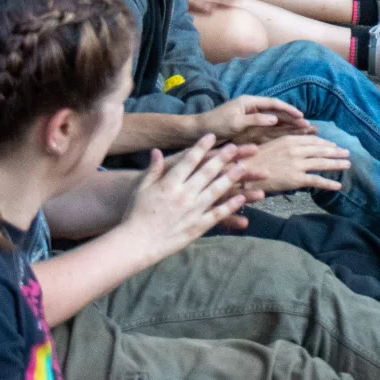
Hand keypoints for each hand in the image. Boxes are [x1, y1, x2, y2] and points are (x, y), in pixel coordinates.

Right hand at [122, 137, 251, 261]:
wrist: (137, 243)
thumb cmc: (136, 214)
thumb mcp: (141, 189)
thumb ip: (153, 170)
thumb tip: (156, 151)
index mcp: (169, 183)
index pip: (189, 160)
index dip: (202, 147)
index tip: (212, 136)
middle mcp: (183, 195)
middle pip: (207, 172)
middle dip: (223, 158)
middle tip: (234, 147)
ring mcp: (192, 211)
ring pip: (216, 190)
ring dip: (231, 178)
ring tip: (243, 168)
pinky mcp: (198, 226)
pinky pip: (217, 214)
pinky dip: (230, 206)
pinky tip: (241, 198)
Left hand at [200, 95, 309, 144]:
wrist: (200, 131)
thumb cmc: (216, 124)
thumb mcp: (235, 122)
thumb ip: (255, 120)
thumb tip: (274, 119)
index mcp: (250, 102)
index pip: (274, 104)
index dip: (288, 110)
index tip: (301, 116)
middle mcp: (252, 108)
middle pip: (277, 112)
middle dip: (293, 118)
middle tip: (309, 125)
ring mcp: (251, 118)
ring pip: (275, 121)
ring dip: (289, 125)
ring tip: (304, 131)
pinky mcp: (249, 127)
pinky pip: (268, 128)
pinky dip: (279, 131)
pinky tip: (289, 137)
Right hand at [235, 134, 352, 195]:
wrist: (244, 171)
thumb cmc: (253, 159)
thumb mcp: (270, 145)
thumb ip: (285, 145)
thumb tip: (295, 148)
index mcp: (289, 140)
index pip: (312, 140)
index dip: (324, 143)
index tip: (333, 145)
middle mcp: (296, 150)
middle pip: (321, 150)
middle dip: (335, 151)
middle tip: (346, 152)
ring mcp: (297, 164)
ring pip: (322, 163)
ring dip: (337, 163)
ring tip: (347, 164)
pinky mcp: (296, 179)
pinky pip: (316, 180)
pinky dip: (329, 183)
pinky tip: (338, 185)